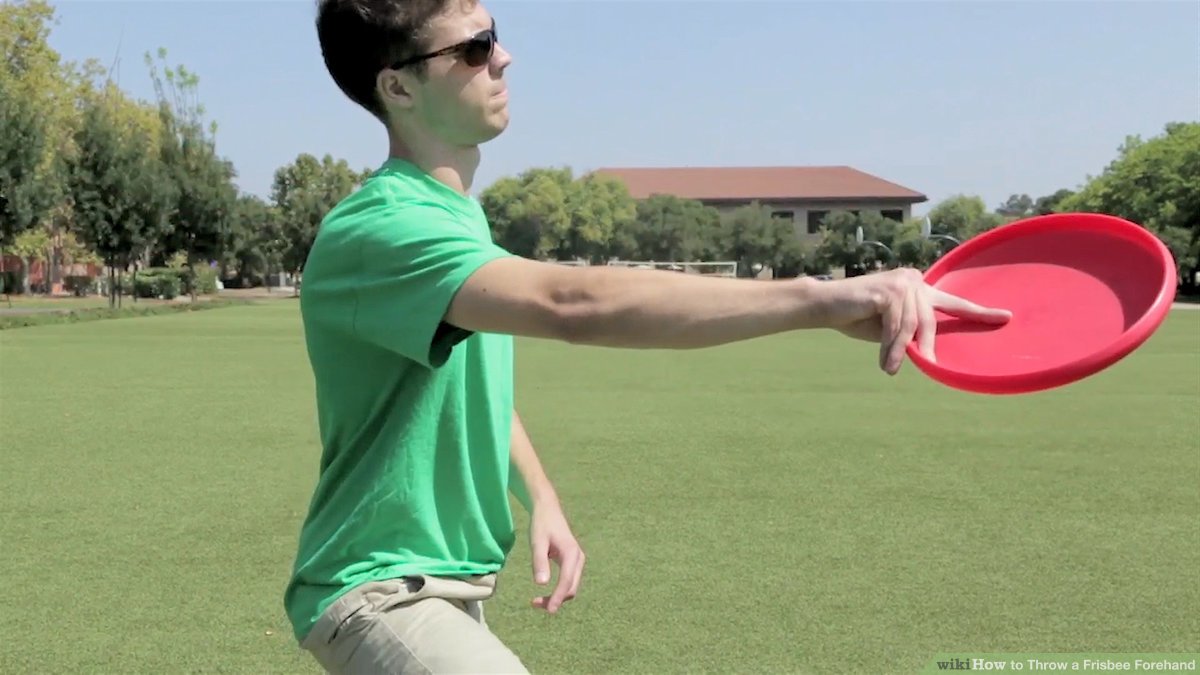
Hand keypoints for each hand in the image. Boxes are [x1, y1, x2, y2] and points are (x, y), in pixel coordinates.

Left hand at [528, 497, 584, 613]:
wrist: (548, 510)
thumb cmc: (541, 525)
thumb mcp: (537, 543)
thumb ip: (539, 562)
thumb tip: (541, 584)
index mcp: (571, 554)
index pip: (567, 581)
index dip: (558, 597)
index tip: (549, 610)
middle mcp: (578, 559)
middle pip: (571, 587)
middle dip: (556, 599)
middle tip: (534, 604)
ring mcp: (577, 561)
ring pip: (570, 586)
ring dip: (557, 596)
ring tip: (536, 602)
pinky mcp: (572, 562)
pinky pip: (568, 581)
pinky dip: (558, 590)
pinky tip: (545, 593)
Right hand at [822, 268, 1011, 374]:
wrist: (824, 305)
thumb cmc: (855, 317)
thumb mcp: (891, 327)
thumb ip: (911, 332)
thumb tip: (927, 350)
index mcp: (918, 286)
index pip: (953, 301)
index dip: (979, 312)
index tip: (1005, 318)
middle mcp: (914, 279)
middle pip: (930, 320)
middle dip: (927, 346)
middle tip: (930, 364)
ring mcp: (903, 282)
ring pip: (912, 326)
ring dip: (898, 351)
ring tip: (889, 368)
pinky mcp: (889, 290)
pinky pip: (897, 327)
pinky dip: (890, 347)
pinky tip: (885, 362)